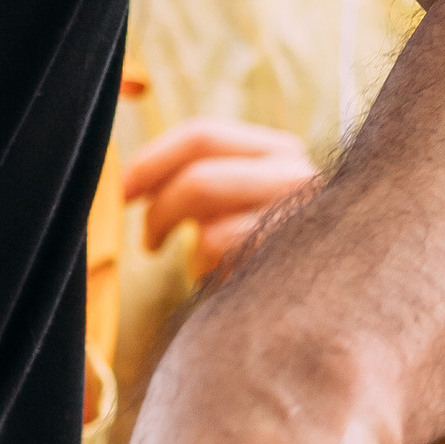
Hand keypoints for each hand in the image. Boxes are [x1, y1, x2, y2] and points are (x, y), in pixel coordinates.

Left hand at [122, 119, 319, 277]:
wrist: (324, 308)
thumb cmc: (267, 258)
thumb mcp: (237, 205)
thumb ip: (202, 182)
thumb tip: (125, 180)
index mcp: (278, 153)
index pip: (202, 135)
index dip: (150, 160)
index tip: (120, 189)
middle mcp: (297, 174)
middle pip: (199, 174)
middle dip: (157, 207)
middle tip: (146, 241)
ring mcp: (300, 215)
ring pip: (209, 216)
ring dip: (187, 244)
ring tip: (195, 264)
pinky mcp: (294, 255)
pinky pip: (222, 248)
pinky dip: (209, 269)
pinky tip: (228, 281)